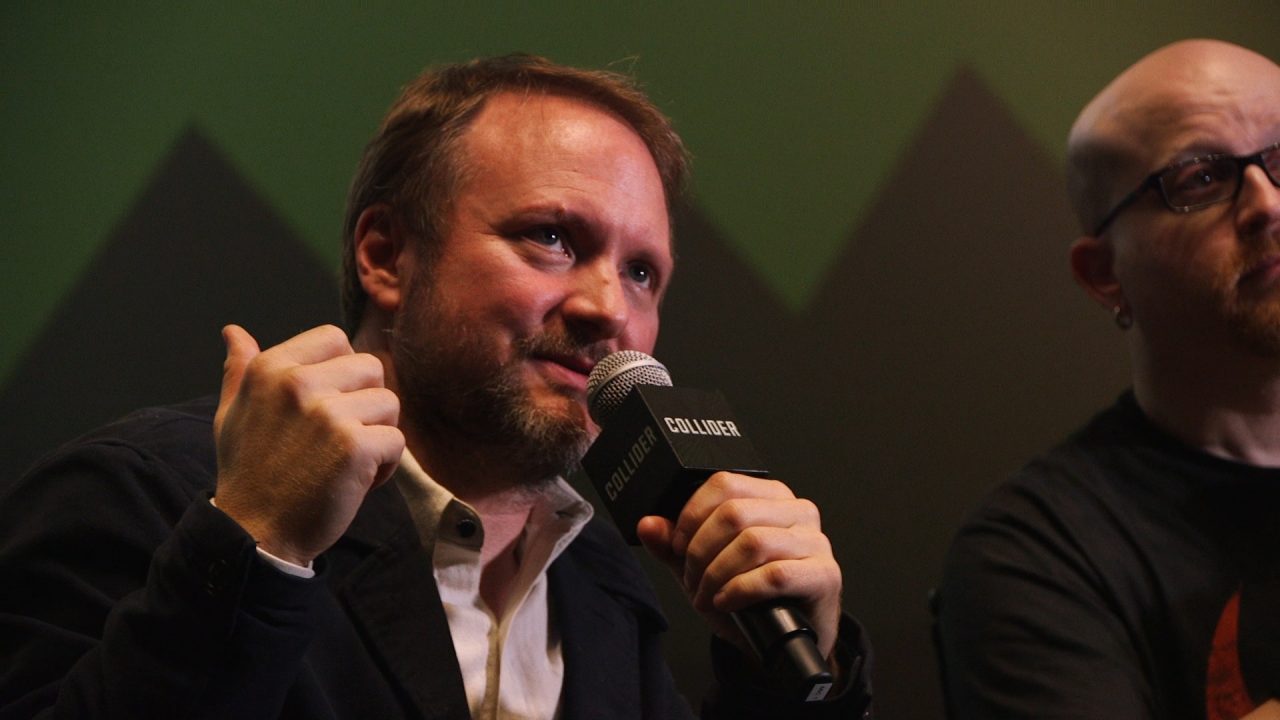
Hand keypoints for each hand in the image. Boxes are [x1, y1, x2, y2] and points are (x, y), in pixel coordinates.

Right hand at [213, 324, 403, 565]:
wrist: (256, 533)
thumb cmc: (248, 473)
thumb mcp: (232, 414)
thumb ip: (240, 370)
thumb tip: (233, 331)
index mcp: (270, 369)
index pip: (334, 337)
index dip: (343, 370)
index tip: (330, 402)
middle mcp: (298, 384)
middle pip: (371, 367)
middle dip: (366, 403)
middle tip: (340, 438)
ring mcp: (328, 414)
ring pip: (389, 403)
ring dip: (378, 434)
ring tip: (347, 461)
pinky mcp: (354, 446)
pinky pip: (396, 441)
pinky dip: (385, 466)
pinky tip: (356, 482)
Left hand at [635, 472, 841, 658]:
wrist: (786, 641)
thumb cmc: (750, 597)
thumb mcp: (704, 567)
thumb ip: (674, 546)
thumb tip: (647, 524)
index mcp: (770, 496)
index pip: (724, 483)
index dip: (691, 515)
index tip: (678, 546)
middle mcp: (797, 510)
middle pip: (734, 513)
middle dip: (701, 551)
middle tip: (692, 579)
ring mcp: (815, 541)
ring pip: (752, 542)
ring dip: (717, 574)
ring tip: (707, 596)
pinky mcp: (825, 574)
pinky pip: (774, 574)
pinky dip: (740, 590)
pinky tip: (727, 602)